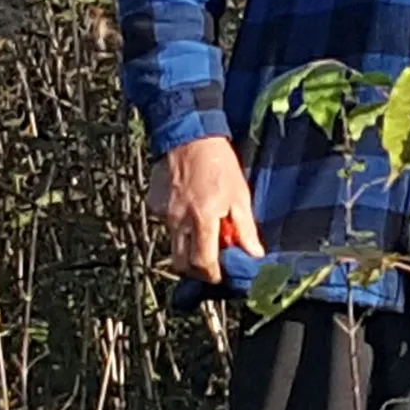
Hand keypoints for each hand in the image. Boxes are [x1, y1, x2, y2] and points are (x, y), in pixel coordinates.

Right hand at [152, 135, 256, 282]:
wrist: (189, 134)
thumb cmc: (219, 162)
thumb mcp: (240, 195)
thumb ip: (245, 228)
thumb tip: (255, 254)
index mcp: (202, 219)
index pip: (203, 263)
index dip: (213, 275)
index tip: (221, 274)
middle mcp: (178, 220)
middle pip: (182, 264)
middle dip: (196, 269)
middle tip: (211, 261)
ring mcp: (163, 213)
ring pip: (173, 244)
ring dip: (188, 246)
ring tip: (203, 228)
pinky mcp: (154, 204)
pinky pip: (165, 224)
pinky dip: (178, 225)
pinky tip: (190, 209)